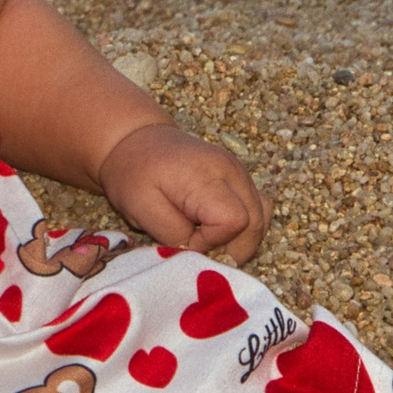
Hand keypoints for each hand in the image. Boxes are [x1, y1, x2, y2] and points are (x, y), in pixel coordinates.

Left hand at [96, 122, 268, 261]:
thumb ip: (173, 234)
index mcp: (205, 176)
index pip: (235, 220)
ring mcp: (239, 171)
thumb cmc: (132, 174)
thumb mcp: (140, 207)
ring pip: (261, 217)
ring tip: (209, 242)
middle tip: (201, 250)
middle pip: (255, 222)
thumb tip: (199, 253)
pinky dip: (244, 226)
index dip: (215, 241)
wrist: (133, 139)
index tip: (187, 241)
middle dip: (233, 248)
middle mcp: (231, 170)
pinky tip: (217, 230)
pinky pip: (256, 208)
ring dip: (241, 239)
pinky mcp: (238, 176)